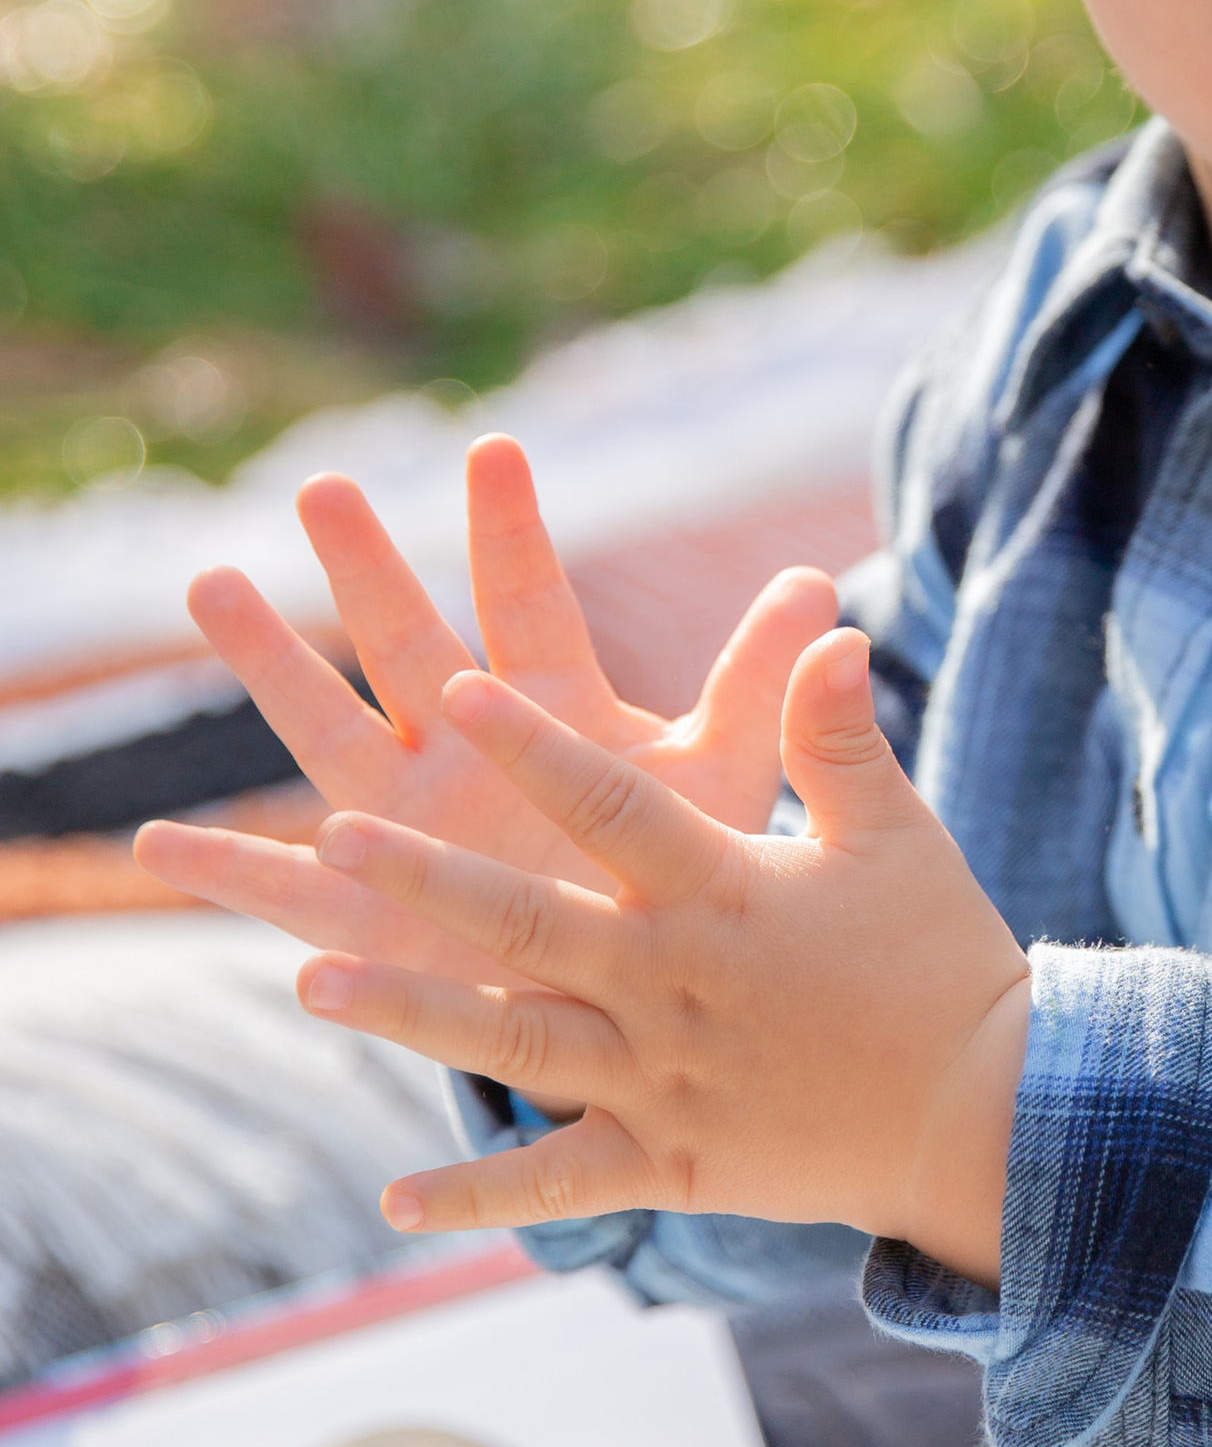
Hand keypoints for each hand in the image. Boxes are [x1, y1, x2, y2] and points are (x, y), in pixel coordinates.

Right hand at [136, 437, 838, 984]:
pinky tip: (149, 847)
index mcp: (552, 712)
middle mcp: (465, 751)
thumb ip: (758, 685)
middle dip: (370, 569)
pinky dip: (220, 872)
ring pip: (328, 732)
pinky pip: (283, 891)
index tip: (497, 449)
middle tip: (326, 486)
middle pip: (409, 643)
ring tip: (214, 583)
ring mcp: (407, 823)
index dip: (513, 534)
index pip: (530, 605)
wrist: (638, 997)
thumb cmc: (680, 877)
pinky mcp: (370, 911)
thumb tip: (827, 585)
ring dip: (272, 666)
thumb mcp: (718, 781)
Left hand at [288, 630, 1030, 1288]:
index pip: (615, 806)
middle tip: (336, 839)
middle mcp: (674, 985)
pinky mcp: (668, 1163)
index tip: (462, 691)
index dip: (538, 747)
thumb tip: (831, 629)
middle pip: (531, 924)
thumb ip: (839, 740)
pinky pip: (558, 1186)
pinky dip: (478, 1197)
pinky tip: (394, 1202)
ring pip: (515, 1046)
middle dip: (428, 882)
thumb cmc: (943, 963)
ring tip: (313, 984)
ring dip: (411, 1017)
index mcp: (725, 895)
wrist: (985, 1114)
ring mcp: (663, 1080)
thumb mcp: (897, 837)